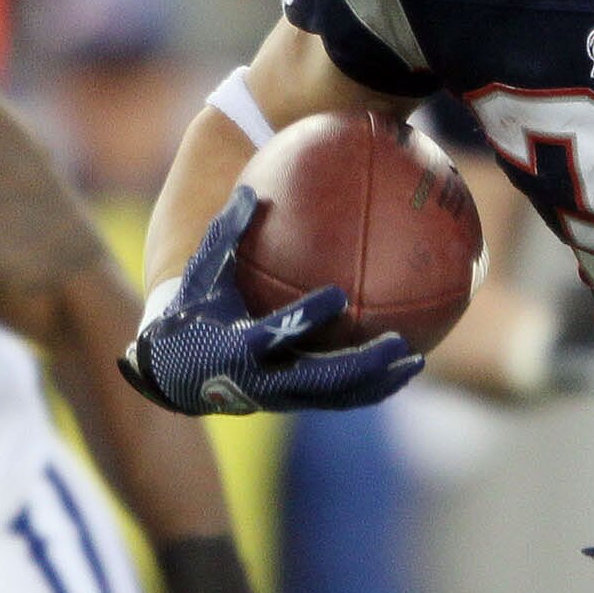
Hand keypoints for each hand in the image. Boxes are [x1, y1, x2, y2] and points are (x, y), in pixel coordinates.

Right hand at [121, 189, 423, 415]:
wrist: (178, 372)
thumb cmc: (194, 311)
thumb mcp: (203, 273)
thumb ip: (226, 234)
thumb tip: (252, 189)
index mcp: (239, 346)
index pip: (277, 333)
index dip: (307, 318)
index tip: (338, 297)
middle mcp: (263, 379)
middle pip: (320, 377)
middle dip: (360, 364)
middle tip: (397, 343)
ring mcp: (282, 397)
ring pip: (336, 396)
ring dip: (377, 382)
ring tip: (415, 362)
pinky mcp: (296, 403)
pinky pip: (340, 399)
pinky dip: (373, 387)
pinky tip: (403, 368)